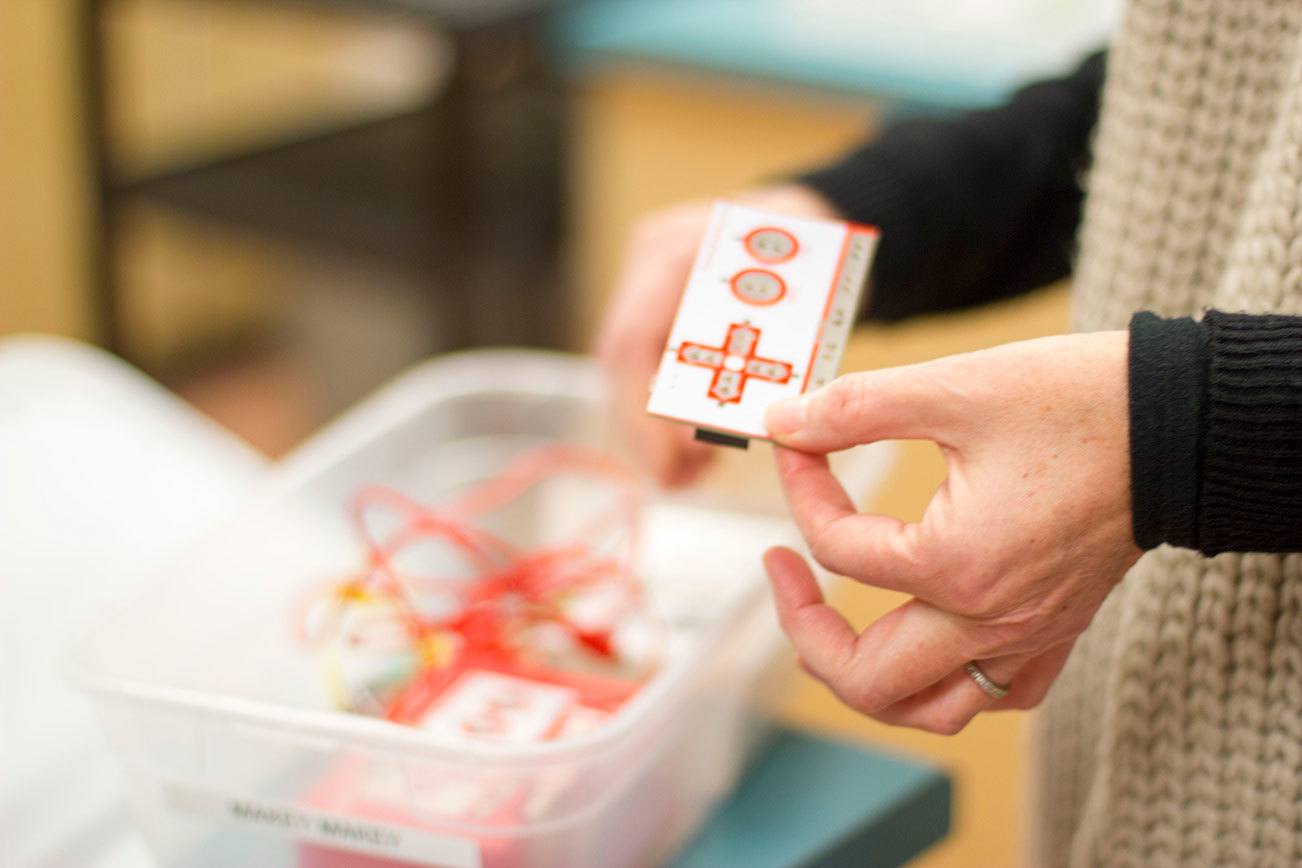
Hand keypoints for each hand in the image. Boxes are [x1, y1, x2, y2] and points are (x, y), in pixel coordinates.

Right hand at [596, 185, 840, 486]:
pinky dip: (667, 408)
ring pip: (628, 367)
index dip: (644, 411)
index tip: (673, 465)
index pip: (634, 339)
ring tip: (688, 474)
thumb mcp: (810, 306)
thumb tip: (730, 430)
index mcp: (682, 247)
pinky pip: (648, 361)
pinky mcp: (659, 298)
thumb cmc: (826, 258)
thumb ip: (773, 360)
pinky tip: (691, 449)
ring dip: (652, 426)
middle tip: (680, 480)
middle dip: (645, 428)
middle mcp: (652, 256)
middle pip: (621, 358)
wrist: (826, 218)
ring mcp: (650, 275)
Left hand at [761, 331, 1141, 733]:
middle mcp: (991, 619)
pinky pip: (998, 692)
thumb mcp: (953, 388)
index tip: (799, 441)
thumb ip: (855, 409)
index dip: (801, 486)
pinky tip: (927, 637)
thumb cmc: (1077, 401)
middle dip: (803, 627)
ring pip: (930, 709)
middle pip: (865, 677)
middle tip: (781, 571)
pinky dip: (948, 681)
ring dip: (868, 679)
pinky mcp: (1058, 627)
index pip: (836, 549)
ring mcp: (1029, 633)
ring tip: (832, 626)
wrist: (1180, 421)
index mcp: (955, 565)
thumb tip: (785, 423)